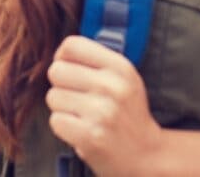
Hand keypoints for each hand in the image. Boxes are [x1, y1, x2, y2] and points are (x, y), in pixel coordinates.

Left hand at [46, 35, 163, 175]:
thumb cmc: (128, 114)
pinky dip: (64, 128)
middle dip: (61, 86)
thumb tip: (59, 55)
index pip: (71, 45)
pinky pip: (55, 121)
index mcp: (120, 67)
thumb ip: (96, 62)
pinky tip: (81, 130)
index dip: (62, 57)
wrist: (147, 155)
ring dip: (62, 108)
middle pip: (56, 71)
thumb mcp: (124, 79)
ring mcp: (101, 111)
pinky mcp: (90, 135)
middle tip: (78, 98)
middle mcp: (112, 86)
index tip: (69, 70)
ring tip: (82, 116)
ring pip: (53, 97)